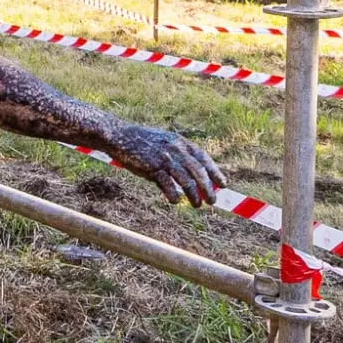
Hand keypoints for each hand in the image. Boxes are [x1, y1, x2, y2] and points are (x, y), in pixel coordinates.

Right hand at [107, 125, 223, 206]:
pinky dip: (173, 195)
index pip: (203, 158)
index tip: (223, 184)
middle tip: (212, 201)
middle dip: (208, 188)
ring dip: (194, 196)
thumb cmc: (141, 143)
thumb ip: (177, 155)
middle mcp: (175, 149)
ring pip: (186, 181)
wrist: (118, 136)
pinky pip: (168, 185)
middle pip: (198, 172)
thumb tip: (192, 174)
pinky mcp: (152, 168)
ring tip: (198, 205)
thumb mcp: (163, 143)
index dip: (215, 172)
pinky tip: (175, 201)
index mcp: (180, 142)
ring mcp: (164, 158)